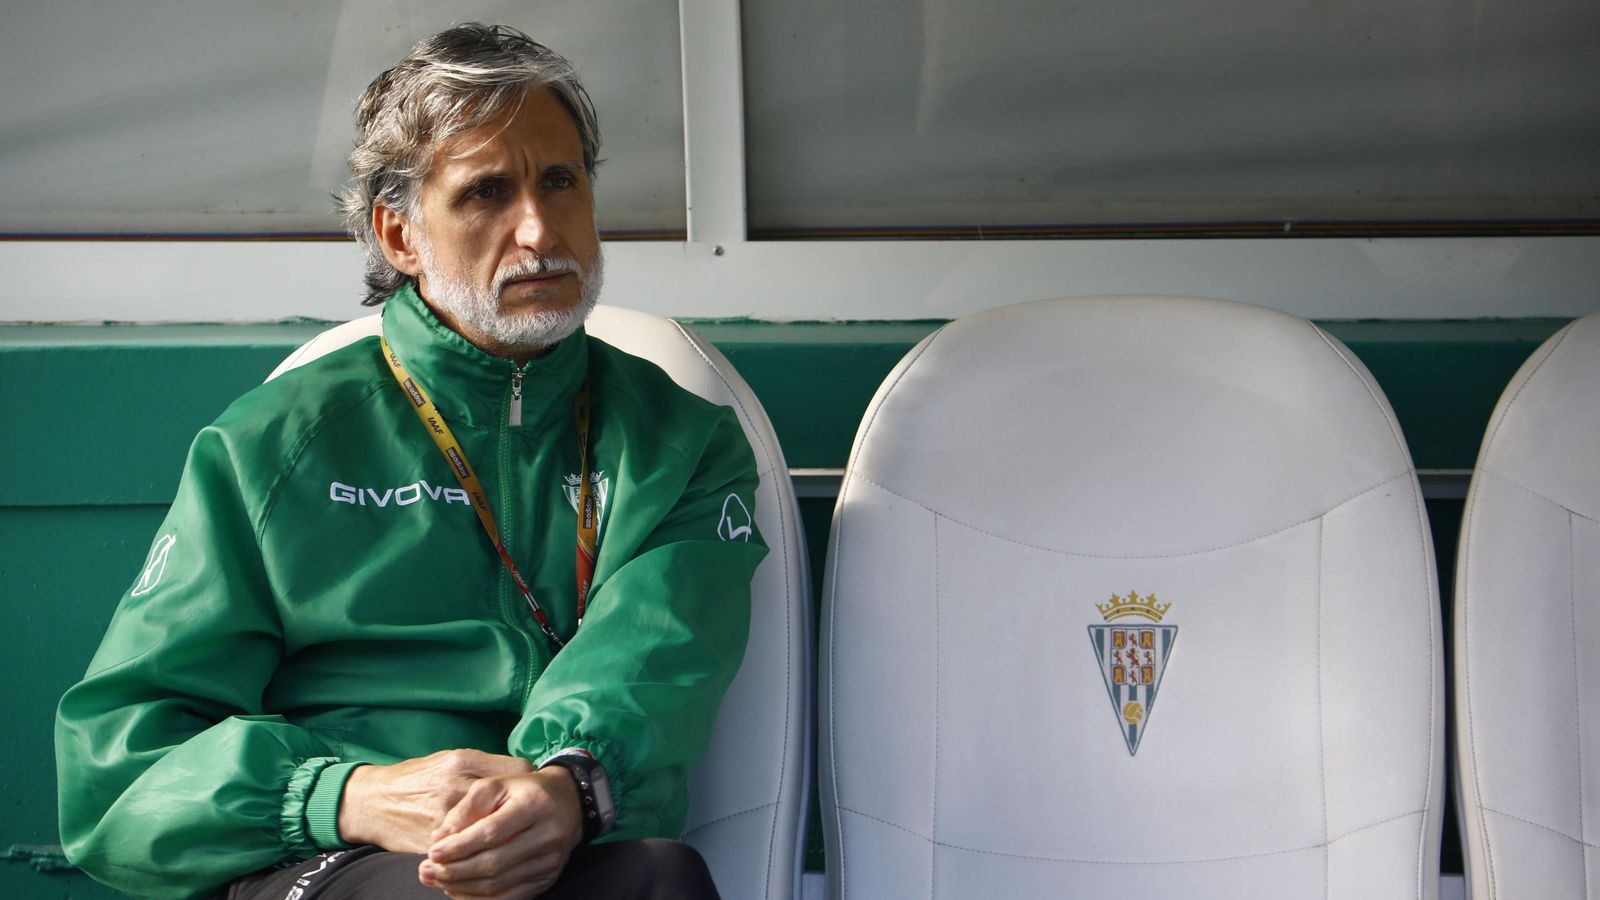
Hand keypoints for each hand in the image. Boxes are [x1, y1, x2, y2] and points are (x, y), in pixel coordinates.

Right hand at [337, 749, 532, 852]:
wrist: (370, 803)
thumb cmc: (414, 778)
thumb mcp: (449, 759)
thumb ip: (485, 764)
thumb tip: (523, 774)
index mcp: (462, 762)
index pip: (517, 771)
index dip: (529, 782)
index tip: (532, 789)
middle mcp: (455, 789)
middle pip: (509, 803)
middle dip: (522, 812)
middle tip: (528, 818)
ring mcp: (446, 819)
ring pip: (493, 833)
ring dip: (506, 838)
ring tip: (513, 838)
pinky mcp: (436, 846)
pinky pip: (471, 854)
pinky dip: (483, 856)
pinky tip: (489, 854)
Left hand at [417, 767, 583, 898]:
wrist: (568, 801)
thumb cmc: (523, 790)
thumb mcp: (494, 786)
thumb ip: (465, 809)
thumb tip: (439, 839)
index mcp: (534, 805)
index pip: (491, 833)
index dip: (459, 846)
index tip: (432, 852)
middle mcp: (547, 835)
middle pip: (494, 863)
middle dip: (455, 871)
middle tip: (426, 870)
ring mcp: (550, 861)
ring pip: (498, 885)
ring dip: (462, 887)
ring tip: (437, 880)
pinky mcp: (547, 879)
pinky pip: (509, 898)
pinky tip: (458, 891)